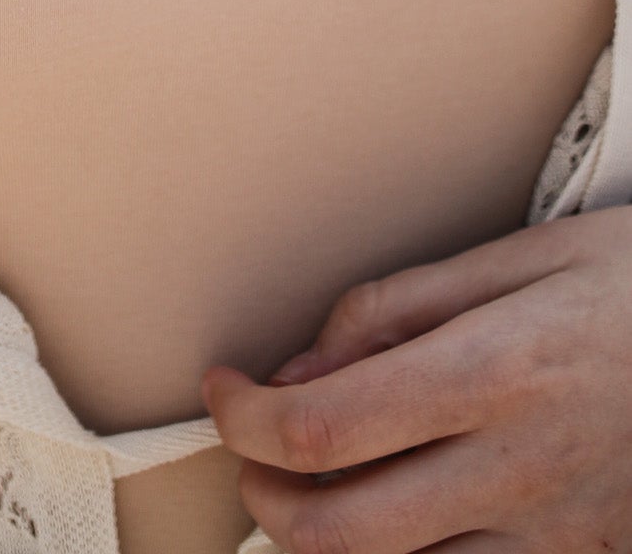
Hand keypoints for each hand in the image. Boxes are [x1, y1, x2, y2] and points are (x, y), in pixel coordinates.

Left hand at [202, 205, 631, 551]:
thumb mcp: (521, 255)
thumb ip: (397, 308)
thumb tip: (300, 366)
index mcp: (492, 373)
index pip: (323, 429)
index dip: (244, 418)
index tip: (226, 388)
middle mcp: (517, 469)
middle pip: (341, 532)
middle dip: (264, 496)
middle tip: (251, 447)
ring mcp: (554, 534)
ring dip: (323, 539)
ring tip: (307, 483)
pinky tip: (390, 514)